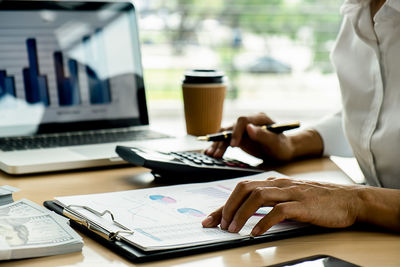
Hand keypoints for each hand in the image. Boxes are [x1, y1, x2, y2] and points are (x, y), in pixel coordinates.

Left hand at [202, 177, 365, 235]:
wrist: (348, 200)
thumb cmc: (317, 199)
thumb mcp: (289, 195)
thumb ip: (270, 198)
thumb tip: (247, 208)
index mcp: (274, 182)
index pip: (242, 189)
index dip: (224, 205)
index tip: (210, 219)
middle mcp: (279, 184)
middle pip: (245, 188)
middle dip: (228, 207)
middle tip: (218, 225)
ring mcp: (291, 193)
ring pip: (258, 197)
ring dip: (241, 214)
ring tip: (233, 229)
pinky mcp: (303, 205)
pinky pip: (278, 211)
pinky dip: (264, 222)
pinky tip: (255, 232)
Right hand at [204, 113, 294, 160]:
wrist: (282, 151)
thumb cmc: (282, 146)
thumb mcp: (276, 143)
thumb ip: (263, 135)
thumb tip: (249, 128)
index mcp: (259, 119)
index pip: (243, 121)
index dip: (236, 132)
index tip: (234, 145)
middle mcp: (249, 122)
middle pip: (231, 127)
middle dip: (222, 140)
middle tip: (216, 154)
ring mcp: (243, 129)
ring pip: (225, 134)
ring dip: (217, 144)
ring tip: (210, 155)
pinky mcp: (239, 137)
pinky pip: (226, 140)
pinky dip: (219, 146)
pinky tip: (212, 153)